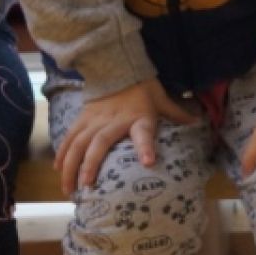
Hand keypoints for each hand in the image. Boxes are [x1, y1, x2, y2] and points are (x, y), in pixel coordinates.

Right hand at [55, 78, 197, 194]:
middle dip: (90, 165)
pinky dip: (62, 152)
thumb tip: (198, 123)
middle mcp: (113, 120)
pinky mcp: (82, 117)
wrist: (118, 66)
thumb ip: (177, 114)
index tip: (149, 163)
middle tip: (85, 187)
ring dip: (70, 166)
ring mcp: (95, 119)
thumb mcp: (162, 100)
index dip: (146, 147)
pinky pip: (69, 136)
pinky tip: (57, 169)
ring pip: (78, 143)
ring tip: (67, 188)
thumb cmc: (143, 89)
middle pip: (99, 143)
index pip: (143, 132)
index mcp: (138, 118)